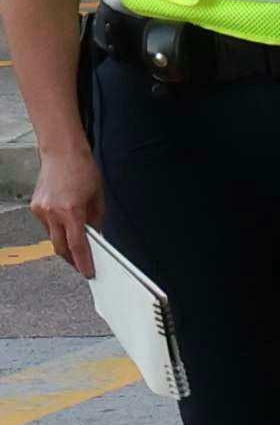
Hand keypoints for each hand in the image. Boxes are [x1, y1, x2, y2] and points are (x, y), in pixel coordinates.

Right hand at [30, 140, 94, 275]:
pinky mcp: (35, 206)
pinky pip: (47, 227)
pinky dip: (57, 231)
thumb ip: (97, 221)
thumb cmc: (83, 170)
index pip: (78, 245)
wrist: (61, 151)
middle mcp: (52, 212)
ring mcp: (41, 209)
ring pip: (52, 238)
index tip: (89, 273)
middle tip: (82, 265)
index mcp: (71, 211)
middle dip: (72, 260)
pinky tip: (66, 228)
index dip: (83, 262)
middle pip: (61, 247)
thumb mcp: (98, 198)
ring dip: (64, 245)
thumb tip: (97, 238)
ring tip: (77, 247)